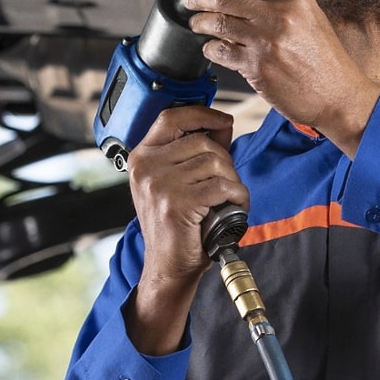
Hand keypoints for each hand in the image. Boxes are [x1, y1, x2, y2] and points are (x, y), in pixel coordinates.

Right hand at [123, 104, 248, 353]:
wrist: (169, 266)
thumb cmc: (177, 225)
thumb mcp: (178, 181)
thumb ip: (196, 150)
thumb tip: (222, 123)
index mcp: (142, 157)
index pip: (171, 117)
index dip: (201, 113)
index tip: (223, 120)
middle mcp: (145, 167)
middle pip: (202, 141)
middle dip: (225, 161)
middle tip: (226, 185)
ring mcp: (158, 184)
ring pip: (214, 162)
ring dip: (232, 180)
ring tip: (227, 198)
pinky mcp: (176, 203)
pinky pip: (221, 186)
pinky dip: (237, 196)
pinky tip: (234, 207)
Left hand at [180, 0, 379, 154]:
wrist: (341, 96)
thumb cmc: (326, 62)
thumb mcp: (309, 18)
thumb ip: (277, 3)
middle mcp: (279, 15)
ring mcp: (267, 42)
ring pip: (217, 22)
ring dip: (199, 22)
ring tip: (197, 24)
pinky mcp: (258, 68)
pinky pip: (221, 52)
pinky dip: (211, 49)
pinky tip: (213, 49)